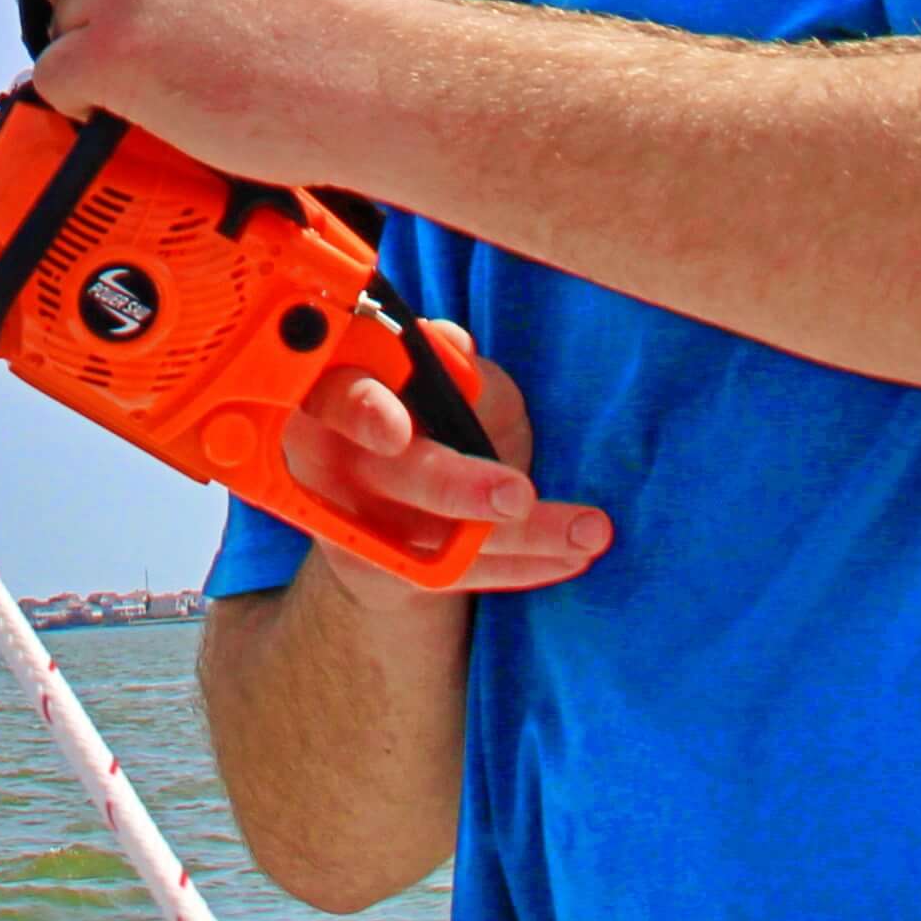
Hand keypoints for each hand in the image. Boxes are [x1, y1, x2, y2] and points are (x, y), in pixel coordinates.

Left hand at [33, 0, 425, 172]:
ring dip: (102, 64)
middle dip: (99, 19)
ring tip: (180, 80)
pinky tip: (147, 110)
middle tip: (173, 54)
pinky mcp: (110, 48)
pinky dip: (85, 107)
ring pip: (60, 31)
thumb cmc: (322, 24)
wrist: (369, 79)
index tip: (150, 7)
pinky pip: (54, 83)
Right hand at [287, 319, 610, 595]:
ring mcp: (357, 526)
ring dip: (523, 537)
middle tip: (519, 495)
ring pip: (438, 538)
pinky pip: (460, 572)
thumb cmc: (416, 406)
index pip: (333, 396)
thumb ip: (451, 365)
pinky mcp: (389, 572)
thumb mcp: (439, 377)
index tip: (397, 430)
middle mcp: (330, 462)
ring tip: (590, 530)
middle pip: (394, 476)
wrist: (380, 491)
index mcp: (332, 392)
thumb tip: (455, 348)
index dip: (360, 411)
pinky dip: (522, 565)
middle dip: (458, 488)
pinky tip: (571, 556)